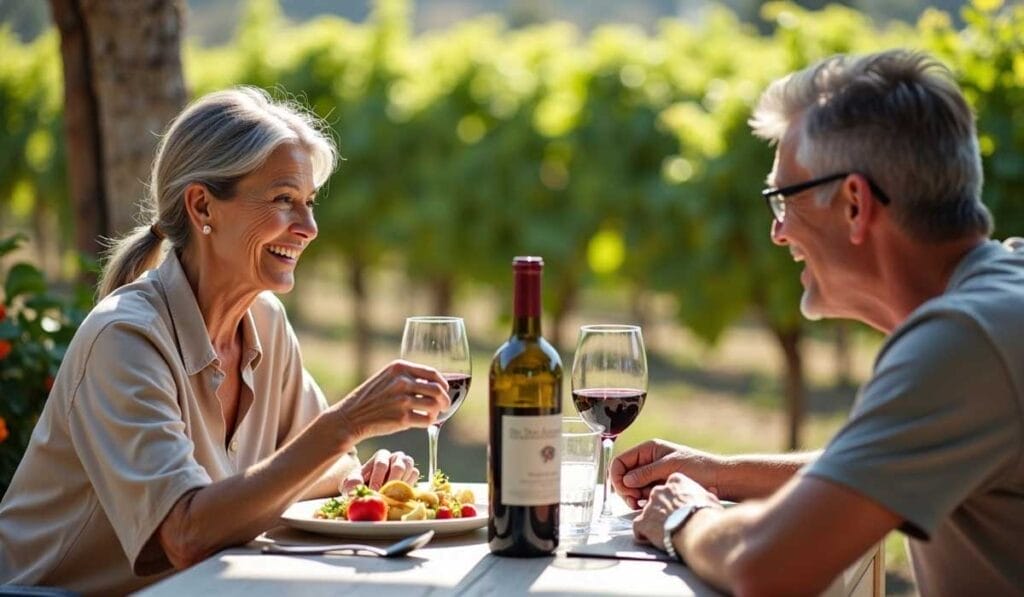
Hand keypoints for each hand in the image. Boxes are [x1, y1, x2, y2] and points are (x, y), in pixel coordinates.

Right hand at [330, 360, 450, 445]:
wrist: (351, 417)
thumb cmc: (371, 398)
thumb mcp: (386, 378)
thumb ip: (406, 377)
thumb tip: (434, 384)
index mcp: (399, 368)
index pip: (432, 373)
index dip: (443, 383)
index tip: (444, 390)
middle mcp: (402, 381)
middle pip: (437, 389)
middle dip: (445, 399)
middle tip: (445, 405)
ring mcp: (402, 400)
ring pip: (434, 405)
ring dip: (438, 411)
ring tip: (435, 414)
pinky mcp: (402, 418)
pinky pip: (427, 419)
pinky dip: (430, 421)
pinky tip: (426, 421)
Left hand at [339, 449, 419, 492]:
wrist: (373, 489)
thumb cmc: (362, 483)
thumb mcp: (352, 482)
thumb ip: (351, 483)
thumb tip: (357, 484)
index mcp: (381, 456)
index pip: (381, 465)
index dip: (377, 480)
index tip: (374, 492)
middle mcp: (396, 457)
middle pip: (398, 467)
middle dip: (391, 484)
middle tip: (385, 497)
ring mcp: (406, 464)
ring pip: (410, 470)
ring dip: (401, 485)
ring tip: (392, 497)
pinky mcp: (413, 473)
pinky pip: (415, 477)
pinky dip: (409, 486)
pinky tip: (399, 495)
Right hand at [611, 439, 724, 508]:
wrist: (719, 479)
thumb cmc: (698, 467)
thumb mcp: (670, 466)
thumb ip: (647, 472)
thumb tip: (626, 481)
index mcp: (648, 449)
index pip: (620, 462)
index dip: (617, 477)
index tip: (625, 491)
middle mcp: (648, 460)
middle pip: (623, 476)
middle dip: (626, 490)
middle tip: (635, 501)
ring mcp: (653, 474)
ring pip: (633, 487)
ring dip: (636, 496)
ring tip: (646, 503)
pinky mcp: (659, 486)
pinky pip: (644, 494)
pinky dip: (644, 500)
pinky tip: (652, 504)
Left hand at [632, 472, 720, 548]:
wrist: (699, 531)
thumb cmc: (708, 515)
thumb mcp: (710, 499)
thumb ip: (703, 496)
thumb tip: (709, 494)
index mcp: (676, 481)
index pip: (672, 487)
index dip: (677, 500)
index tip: (683, 508)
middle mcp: (659, 490)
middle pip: (658, 499)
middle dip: (664, 510)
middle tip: (675, 522)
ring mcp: (649, 505)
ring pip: (648, 513)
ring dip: (656, 523)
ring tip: (667, 534)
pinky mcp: (642, 521)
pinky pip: (639, 528)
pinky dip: (644, 535)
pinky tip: (655, 541)